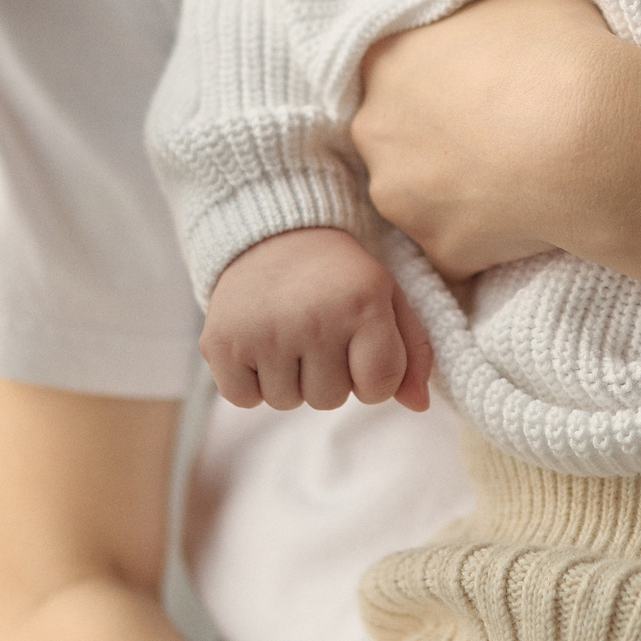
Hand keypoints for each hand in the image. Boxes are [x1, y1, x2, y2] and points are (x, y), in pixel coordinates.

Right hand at [198, 228, 432, 411]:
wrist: (272, 235)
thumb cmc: (338, 276)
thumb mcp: (386, 297)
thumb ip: (413, 350)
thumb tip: (419, 405)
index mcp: (363, 304)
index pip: (379, 386)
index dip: (371, 377)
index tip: (358, 346)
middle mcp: (314, 318)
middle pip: (330, 399)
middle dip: (327, 374)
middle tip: (316, 330)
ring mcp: (264, 332)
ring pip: (287, 402)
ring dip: (289, 377)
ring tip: (287, 332)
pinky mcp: (221, 342)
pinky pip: (245, 399)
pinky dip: (250, 381)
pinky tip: (258, 342)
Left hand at [353, 0, 632, 278]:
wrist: (591, 135)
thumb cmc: (561, 47)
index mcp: (386, 58)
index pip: (393, 66)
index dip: (437, 74)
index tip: (476, 81)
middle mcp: (375, 128)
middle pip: (396, 134)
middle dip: (436, 136)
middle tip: (496, 130)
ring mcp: (402, 196)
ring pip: (419, 195)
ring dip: (453, 190)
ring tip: (513, 177)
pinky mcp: (439, 250)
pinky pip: (456, 247)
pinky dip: (482, 239)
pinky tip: (522, 221)